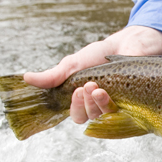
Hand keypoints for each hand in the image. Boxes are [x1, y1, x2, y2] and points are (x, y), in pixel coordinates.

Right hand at [24, 26, 161, 122]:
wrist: (131, 43)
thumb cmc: (102, 54)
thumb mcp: (75, 63)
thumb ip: (55, 74)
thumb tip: (27, 78)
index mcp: (84, 100)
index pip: (76, 114)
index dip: (73, 107)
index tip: (75, 90)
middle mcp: (100, 105)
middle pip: (87, 117)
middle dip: (84, 104)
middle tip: (87, 87)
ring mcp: (117, 105)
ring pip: (104, 116)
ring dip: (98, 103)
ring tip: (97, 87)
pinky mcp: (134, 103)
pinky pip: (123, 112)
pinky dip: (114, 102)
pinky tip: (111, 91)